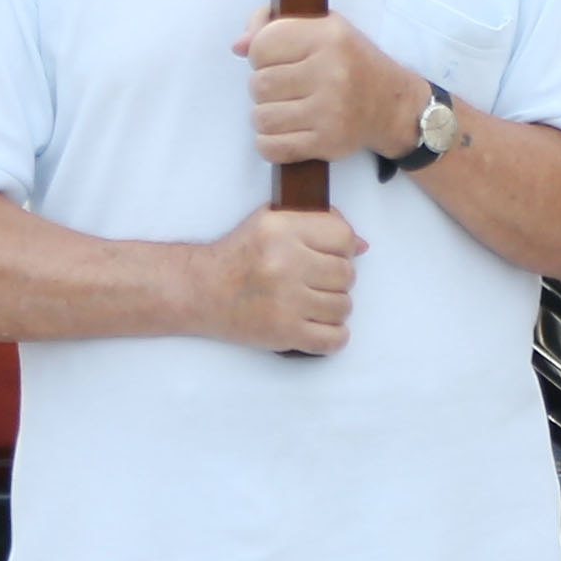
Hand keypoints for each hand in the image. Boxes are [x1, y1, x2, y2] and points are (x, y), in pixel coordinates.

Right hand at [197, 204, 362, 352]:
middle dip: (334, 279)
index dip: (341, 247)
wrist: (200, 291)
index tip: (327, 254)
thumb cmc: (237, 255)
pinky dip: (331, 336)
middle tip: (313, 281)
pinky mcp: (285, 333)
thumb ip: (314, 223)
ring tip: (309, 302)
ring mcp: (287, 301)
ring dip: (331, 307)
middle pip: (347, 274)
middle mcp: (285, 263)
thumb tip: (360, 245)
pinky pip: (335, 339)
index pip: (343, 236)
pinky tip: (315, 325)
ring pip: (344, 307)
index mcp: (281, 229)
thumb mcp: (269, 221)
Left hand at [238, 8, 420, 163]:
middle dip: (264, 87)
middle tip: (285, 87)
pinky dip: (269, 143)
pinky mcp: (328, 143)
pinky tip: (285, 131)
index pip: (261, 45)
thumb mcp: (321, 26)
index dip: (261, 53)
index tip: (277, 58)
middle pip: (258, 84)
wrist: (393, 105)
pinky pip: (272, 148)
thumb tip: (239, 46)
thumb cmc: (350, 61)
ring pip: (261, 118)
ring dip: (266, 115)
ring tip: (287, 108)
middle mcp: (331, 74)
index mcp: (328, 37)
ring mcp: (330, 112)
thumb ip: (272, 24)